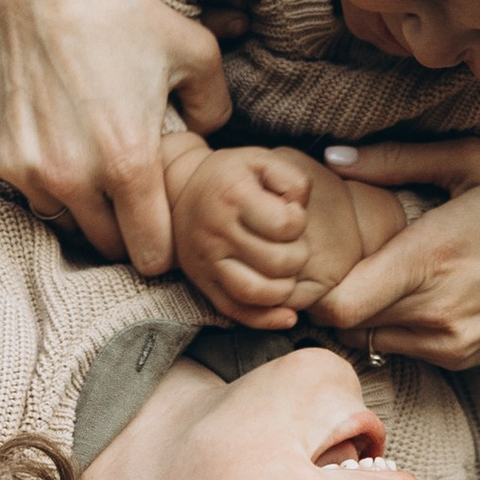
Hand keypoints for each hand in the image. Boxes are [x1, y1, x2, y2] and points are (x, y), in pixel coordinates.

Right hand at [0, 0, 230, 272]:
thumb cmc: (119, 16)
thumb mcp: (195, 53)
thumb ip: (217, 108)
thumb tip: (209, 139)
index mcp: (128, 162)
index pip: (149, 252)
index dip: (163, 247)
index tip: (165, 229)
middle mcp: (72, 178)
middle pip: (108, 246)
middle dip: (126, 230)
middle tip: (135, 196)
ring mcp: (27, 169)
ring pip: (65, 221)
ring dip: (84, 207)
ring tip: (96, 164)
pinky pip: (29, 189)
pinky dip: (46, 177)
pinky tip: (59, 137)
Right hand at [170, 146, 406, 328]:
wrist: (178, 187)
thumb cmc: (233, 175)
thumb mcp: (263, 160)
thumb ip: (292, 178)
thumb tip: (301, 209)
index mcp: (233, 196)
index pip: (287, 225)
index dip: (299, 221)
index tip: (292, 214)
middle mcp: (216, 232)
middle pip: (279, 263)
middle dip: (298, 255)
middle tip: (292, 244)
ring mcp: (206, 262)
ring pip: (259, 294)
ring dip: (286, 288)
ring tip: (286, 271)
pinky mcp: (202, 283)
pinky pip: (237, 312)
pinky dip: (267, 320)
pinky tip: (287, 315)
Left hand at [304, 140, 479, 368]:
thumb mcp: (468, 160)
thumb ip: (393, 160)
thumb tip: (332, 156)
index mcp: (428, 260)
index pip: (338, 307)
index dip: (315, 290)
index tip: (317, 261)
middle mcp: (436, 312)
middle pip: (348, 327)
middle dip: (335, 298)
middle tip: (337, 264)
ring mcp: (452, 343)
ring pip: (374, 342)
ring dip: (366, 315)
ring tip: (378, 276)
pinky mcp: (465, 358)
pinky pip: (407, 349)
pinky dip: (398, 327)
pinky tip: (415, 293)